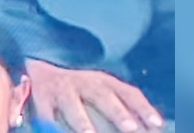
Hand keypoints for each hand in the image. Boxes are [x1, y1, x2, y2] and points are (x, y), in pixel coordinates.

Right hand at [27, 59, 164, 132]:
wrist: (36, 67)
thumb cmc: (78, 88)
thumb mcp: (99, 89)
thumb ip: (122, 104)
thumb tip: (152, 126)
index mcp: (103, 81)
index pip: (127, 92)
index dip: (143, 107)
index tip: (157, 124)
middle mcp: (83, 82)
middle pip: (102, 96)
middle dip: (117, 112)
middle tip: (132, 128)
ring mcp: (61, 89)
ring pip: (72, 105)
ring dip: (82, 122)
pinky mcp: (41, 98)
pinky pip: (47, 114)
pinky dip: (51, 125)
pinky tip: (55, 132)